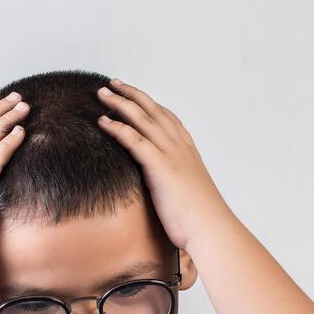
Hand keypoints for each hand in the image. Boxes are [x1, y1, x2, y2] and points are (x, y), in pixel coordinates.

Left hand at [94, 79, 228, 249]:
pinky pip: (134, 140)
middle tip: (113, 83)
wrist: (211, 230)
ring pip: (143, 119)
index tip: (135, 95)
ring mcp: (171, 155)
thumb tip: (169, 190)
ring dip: (120, 103)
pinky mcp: (161, 167)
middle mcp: (180, 147)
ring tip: (101, 94)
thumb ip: (177, 184)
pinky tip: (102, 121)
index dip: (150, 104)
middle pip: (153, 111)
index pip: (168, 118)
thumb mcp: (188, 195)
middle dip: (132, 94)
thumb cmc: (200, 220)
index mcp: (188, 152)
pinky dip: (117, 128)